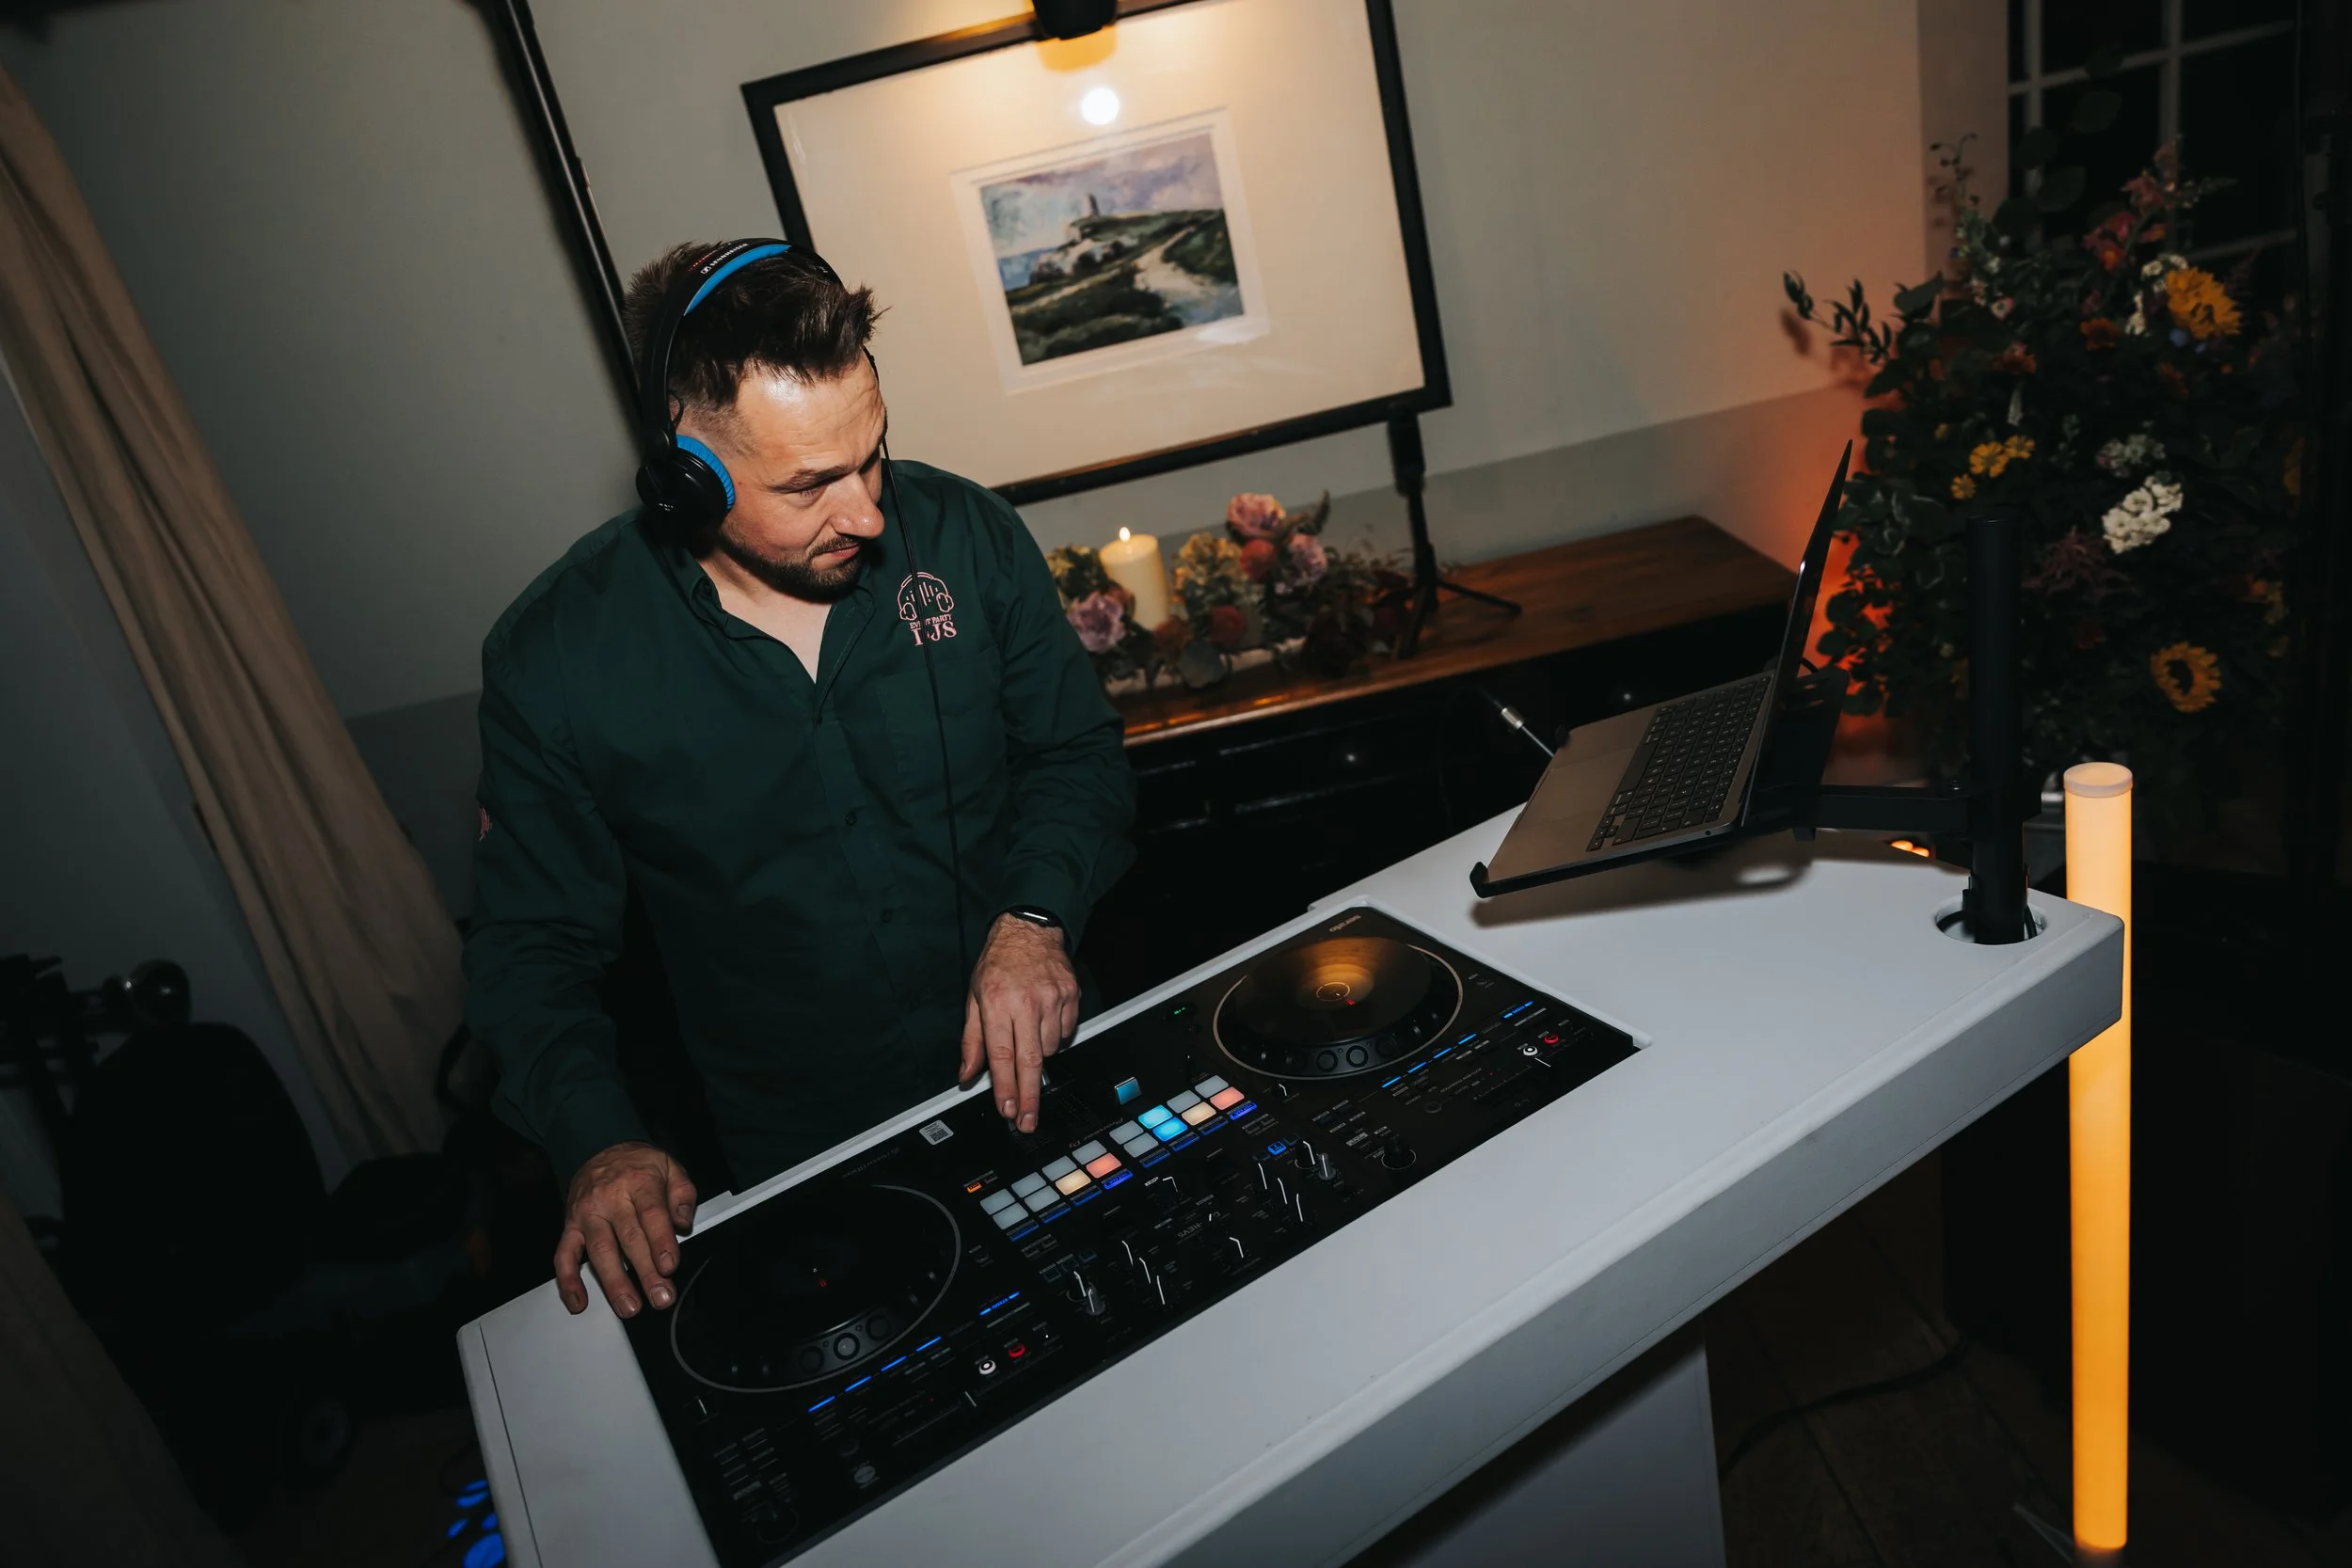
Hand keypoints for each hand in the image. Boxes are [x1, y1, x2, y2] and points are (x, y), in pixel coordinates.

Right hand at [555, 1140, 696, 1317]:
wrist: (599, 1147)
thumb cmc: (639, 1165)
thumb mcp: (670, 1167)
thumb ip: (682, 1194)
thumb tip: (683, 1222)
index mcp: (639, 1183)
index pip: (651, 1214)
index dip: (660, 1242)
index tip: (669, 1267)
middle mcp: (610, 1199)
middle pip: (628, 1238)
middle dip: (645, 1272)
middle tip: (659, 1297)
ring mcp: (587, 1215)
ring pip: (599, 1250)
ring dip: (613, 1282)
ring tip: (629, 1307)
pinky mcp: (570, 1227)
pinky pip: (564, 1255)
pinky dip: (568, 1280)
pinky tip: (578, 1302)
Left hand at [958, 913, 1079, 1132]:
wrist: (1030, 930)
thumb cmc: (998, 963)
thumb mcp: (974, 998)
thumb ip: (971, 1040)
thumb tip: (967, 1075)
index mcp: (997, 1003)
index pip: (1001, 1055)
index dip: (1004, 1087)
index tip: (1006, 1110)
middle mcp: (1026, 1002)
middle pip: (1030, 1061)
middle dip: (1028, 1096)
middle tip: (1027, 1121)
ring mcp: (1052, 999)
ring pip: (1049, 1048)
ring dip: (1038, 1054)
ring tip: (1028, 1033)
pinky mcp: (1071, 997)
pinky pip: (1065, 1033)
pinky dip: (1054, 1037)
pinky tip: (1043, 1021)